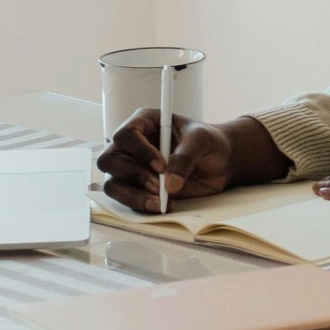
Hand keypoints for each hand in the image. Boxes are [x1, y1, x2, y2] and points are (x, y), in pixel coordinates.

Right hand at [96, 111, 231, 212]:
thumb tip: (169, 184)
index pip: (126, 135)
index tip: (161, 166)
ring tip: (160, 202)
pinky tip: (164, 206)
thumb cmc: (208, 141)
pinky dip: (142, 206)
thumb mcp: (201, 141)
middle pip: (109, 161)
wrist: (220, 162)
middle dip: (133, 175)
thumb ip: (185, 157)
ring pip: (112, 184)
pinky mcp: (138, 188)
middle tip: (158, 185)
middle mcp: (132, 146)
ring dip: (133, 195)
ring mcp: (132, 168)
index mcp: (144, 123)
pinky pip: (127, 200)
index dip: (139, 152)